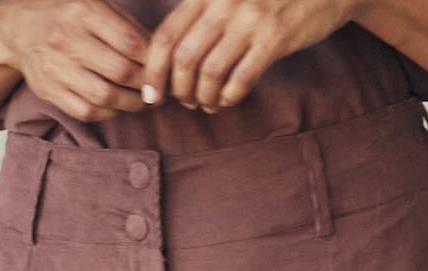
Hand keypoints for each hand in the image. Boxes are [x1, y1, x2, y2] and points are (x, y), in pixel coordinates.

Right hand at [0, 0, 152, 121]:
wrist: (18, 28)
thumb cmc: (66, 14)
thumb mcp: (93, 3)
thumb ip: (125, 25)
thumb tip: (159, 54)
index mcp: (84, 10)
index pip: (130, 42)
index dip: (153, 61)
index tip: (165, 69)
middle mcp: (68, 39)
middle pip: (120, 72)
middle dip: (146, 85)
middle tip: (158, 90)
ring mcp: (57, 67)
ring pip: (105, 97)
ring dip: (131, 104)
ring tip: (143, 101)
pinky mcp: (50, 90)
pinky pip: (87, 111)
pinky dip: (108, 113)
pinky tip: (117, 106)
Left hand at [139, 0, 356, 113]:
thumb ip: (203, 14)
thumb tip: (172, 55)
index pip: (166, 34)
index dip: (153, 70)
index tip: (152, 94)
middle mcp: (224, 2)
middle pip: (183, 58)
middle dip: (178, 89)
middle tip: (183, 102)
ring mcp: (250, 20)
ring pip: (209, 72)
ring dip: (203, 97)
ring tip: (206, 103)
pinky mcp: (274, 38)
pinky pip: (241, 78)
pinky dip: (229, 96)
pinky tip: (228, 100)